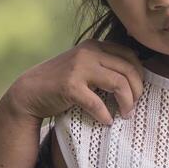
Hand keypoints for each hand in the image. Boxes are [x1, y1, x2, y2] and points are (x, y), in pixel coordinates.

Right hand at [3, 41, 145, 124]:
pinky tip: (106, 121)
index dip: (139, 75)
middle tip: (133, 107)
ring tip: (125, 114)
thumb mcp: (84, 66)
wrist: (29, 92)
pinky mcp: (70, 86)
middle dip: (137, 91)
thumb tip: (137, 78)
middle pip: (128, 69)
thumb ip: (104, 65)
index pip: (130, 56)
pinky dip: (105, 115)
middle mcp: (88, 52)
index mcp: (95, 45)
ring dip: (126, 102)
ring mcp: (78, 67)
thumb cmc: (62, 82)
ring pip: (118, 83)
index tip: (137, 92)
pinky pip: (97, 102)